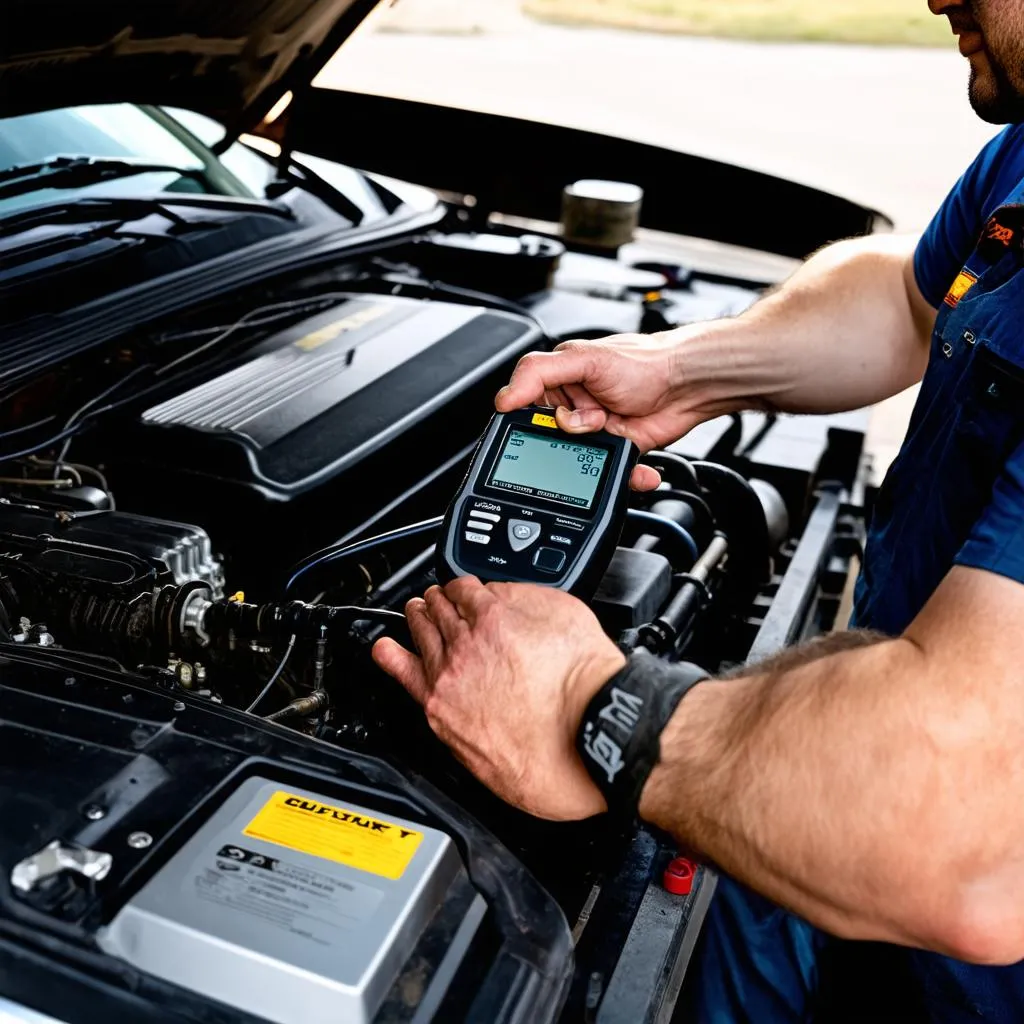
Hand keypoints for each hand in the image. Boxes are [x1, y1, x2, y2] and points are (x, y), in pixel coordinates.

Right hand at [371, 578, 625, 820]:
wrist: (599, 732)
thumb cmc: (558, 764)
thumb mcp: (488, 768)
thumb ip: (469, 734)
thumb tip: (477, 729)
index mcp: (444, 704)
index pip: (403, 664)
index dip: (398, 650)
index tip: (391, 645)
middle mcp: (459, 659)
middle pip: (428, 621)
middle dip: (426, 611)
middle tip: (427, 606)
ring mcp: (491, 627)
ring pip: (456, 595)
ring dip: (450, 591)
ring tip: (452, 589)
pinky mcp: (525, 604)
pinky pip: (494, 584)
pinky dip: (489, 584)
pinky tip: (492, 585)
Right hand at [496, 329, 730, 490]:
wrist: (689, 383)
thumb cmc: (644, 362)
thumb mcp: (584, 359)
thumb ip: (539, 372)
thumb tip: (505, 397)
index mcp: (557, 382)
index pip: (524, 408)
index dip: (532, 421)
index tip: (549, 421)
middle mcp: (573, 407)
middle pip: (550, 441)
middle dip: (569, 439)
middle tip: (590, 423)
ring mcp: (594, 431)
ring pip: (578, 461)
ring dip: (594, 458)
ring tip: (613, 431)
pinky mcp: (616, 450)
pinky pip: (609, 474)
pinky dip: (624, 476)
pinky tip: (633, 466)